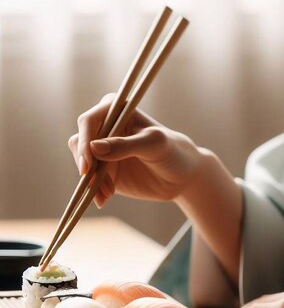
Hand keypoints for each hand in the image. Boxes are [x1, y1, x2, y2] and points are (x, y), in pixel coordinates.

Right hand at [68, 93, 208, 207]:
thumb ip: (126, 145)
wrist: (181, 174)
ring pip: (82, 163)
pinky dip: (94, 191)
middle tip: (96, 185)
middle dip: (86, 165)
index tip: (87, 166)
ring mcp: (102, 149)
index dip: (84, 142)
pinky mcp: (103, 169)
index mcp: (116, 109)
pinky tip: (105, 199)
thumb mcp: (154, 145)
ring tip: (108, 194)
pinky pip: (88, 180)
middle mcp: (105, 126)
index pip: (89, 121)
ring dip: (91, 181)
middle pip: (79, 142)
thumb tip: (94, 147)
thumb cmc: (172, 150)